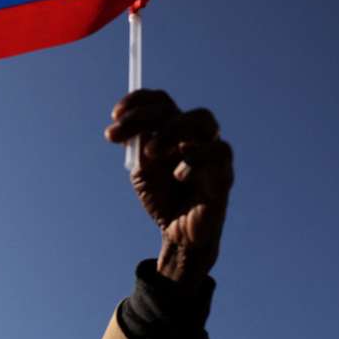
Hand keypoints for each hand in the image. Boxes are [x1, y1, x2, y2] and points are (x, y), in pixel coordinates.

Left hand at [105, 90, 233, 289]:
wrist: (178, 236)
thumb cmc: (163, 200)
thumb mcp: (142, 171)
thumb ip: (139, 147)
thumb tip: (131, 126)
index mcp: (174, 132)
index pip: (161, 103)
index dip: (138, 102)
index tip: (114, 115)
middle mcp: (195, 137)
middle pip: (178, 108)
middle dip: (147, 116)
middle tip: (121, 135)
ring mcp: (212, 153)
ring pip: (204, 121)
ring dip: (171, 131)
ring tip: (149, 154)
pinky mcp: (224, 174)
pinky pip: (218, 152)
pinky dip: (194, 159)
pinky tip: (178, 176)